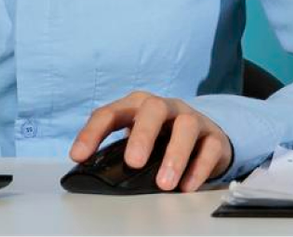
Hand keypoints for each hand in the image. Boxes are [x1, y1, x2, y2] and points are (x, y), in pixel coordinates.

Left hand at [69, 90, 233, 191]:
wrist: (203, 137)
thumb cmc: (161, 139)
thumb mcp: (136, 140)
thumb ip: (118, 150)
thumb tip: (93, 173)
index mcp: (136, 106)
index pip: (110, 112)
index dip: (92, 133)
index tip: (79, 156)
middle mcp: (164, 107)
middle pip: (153, 108)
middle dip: (142, 135)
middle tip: (133, 163)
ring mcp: (190, 118)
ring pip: (186, 126)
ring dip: (174, 154)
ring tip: (164, 184)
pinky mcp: (213, 136)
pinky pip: (209, 147)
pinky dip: (198, 168)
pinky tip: (187, 186)